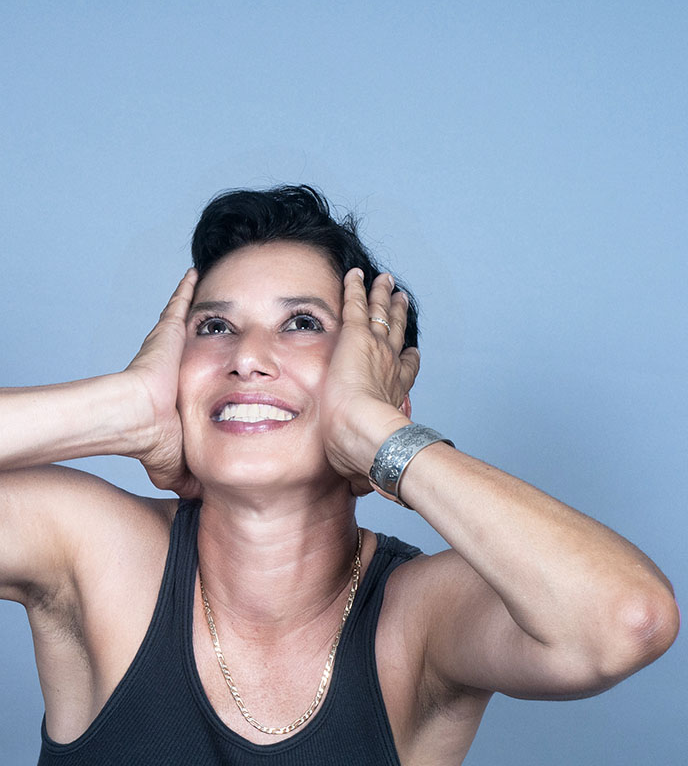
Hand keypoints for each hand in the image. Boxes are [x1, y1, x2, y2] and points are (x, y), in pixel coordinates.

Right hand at [124, 269, 201, 498]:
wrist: (134, 417)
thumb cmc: (151, 440)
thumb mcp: (178, 465)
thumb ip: (190, 478)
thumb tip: (202, 502)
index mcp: (179, 393)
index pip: (199, 380)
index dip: (209, 377)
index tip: (223, 376)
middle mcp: (175, 367)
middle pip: (199, 347)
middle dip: (212, 338)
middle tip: (231, 325)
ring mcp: (170, 347)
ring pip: (193, 324)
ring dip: (205, 312)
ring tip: (222, 292)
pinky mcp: (167, 331)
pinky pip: (181, 304)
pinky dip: (188, 287)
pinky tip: (198, 272)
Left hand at [322, 269, 419, 495]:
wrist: (365, 437)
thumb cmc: (364, 456)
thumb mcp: (361, 464)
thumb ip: (361, 473)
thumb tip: (360, 492)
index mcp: (393, 394)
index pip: (405, 371)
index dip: (409, 360)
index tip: (411, 352)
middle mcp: (391, 367)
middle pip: (397, 335)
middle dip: (398, 317)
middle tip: (401, 300)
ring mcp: (375, 350)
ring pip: (380, 314)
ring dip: (383, 297)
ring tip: (386, 282)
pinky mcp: (354, 338)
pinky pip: (355, 304)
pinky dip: (356, 287)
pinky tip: (356, 273)